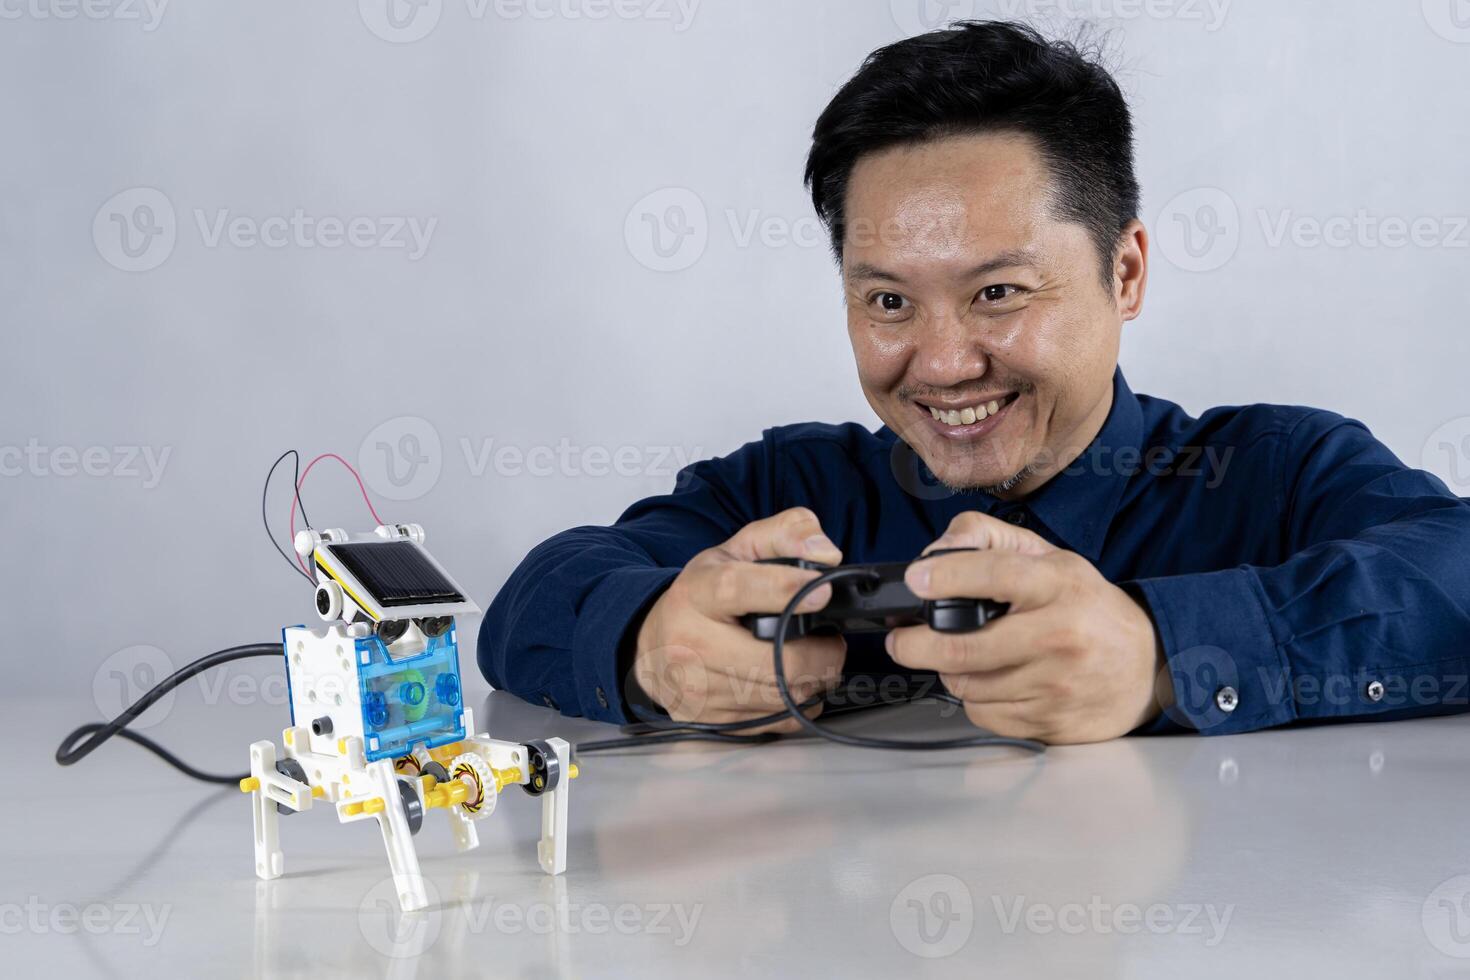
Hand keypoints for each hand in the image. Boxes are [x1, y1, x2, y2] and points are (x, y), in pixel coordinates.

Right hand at [632, 507, 846, 731]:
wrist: (651, 645)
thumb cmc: (702, 596)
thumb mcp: (737, 550)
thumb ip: (784, 535)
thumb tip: (826, 554)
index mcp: (697, 592)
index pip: (739, 589)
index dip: (786, 590)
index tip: (822, 594)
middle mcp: (691, 643)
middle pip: (776, 661)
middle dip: (822, 654)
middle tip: (831, 641)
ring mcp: (698, 688)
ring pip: (782, 696)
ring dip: (814, 680)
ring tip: (815, 659)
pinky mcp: (708, 720)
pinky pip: (775, 721)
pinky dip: (796, 703)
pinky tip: (793, 683)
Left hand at [886, 511, 1167, 743]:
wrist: (1145, 665)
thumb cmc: (1085, 607)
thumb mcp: (1048, 557)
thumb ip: (990, 539)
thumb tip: (934, 552)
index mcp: (1060, 585)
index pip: (996, 574)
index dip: (947, 576)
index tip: (915, 579)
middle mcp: (1060, 636)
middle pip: (965, 649)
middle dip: (915, 646)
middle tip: (901, 641)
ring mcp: (1056, 684)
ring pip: (968, 686)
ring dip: (950, 673)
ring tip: (965, 657)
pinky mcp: (1050, 721)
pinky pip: (984, 715)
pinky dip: (975, 700)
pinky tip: (993, 682)